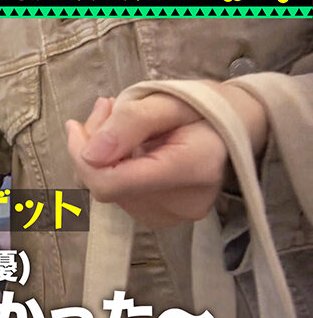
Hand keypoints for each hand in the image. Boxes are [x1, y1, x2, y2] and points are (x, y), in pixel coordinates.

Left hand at [65, 83, 266, 226]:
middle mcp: (180, 205)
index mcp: (188, 171)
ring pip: (111, 190)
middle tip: (106, 107)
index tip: (75, 127)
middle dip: (93, 147)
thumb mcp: (170, 100)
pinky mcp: (164, 217)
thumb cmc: (208, 108)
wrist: (242, 127)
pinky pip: (122, 194)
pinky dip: (115, 167)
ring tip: (120, 120)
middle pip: (107, 186)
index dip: (82, 157)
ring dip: (103, 155)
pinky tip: (128, 144)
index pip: (110, 183)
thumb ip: (129, 123)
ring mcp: (172, 216)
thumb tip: (89, 154)